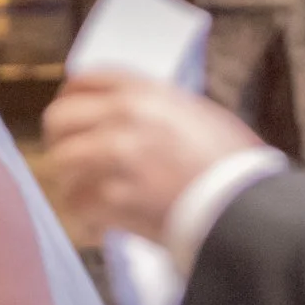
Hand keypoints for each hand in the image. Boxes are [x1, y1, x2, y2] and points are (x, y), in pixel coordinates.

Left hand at [40, 71, 265, 243]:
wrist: (244, 207)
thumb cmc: (233, 164)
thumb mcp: (199, 115)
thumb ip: (158, 109)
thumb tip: (128, 116)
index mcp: (147, 93)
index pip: (86, 79)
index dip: (71, 97)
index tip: (72, 115)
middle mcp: (126, 117)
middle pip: (60, 118)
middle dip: (62, 141)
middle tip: (75, 162)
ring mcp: (117, 157)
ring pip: (62, 162)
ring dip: (74, 182)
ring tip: (92, 198)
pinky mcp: (114, 197)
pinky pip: (78, 204)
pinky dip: (87, 218)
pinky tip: (103, 225)